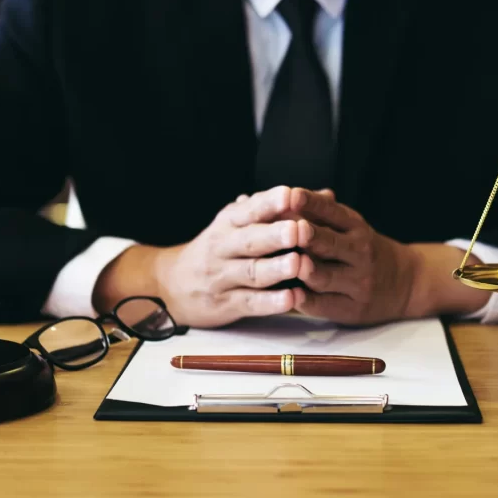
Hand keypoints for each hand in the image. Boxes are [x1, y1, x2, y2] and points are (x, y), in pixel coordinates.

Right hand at [94, 186, 306, 327]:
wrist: (172, 284)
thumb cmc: (219, 249)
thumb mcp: (240, 223)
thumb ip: (280, 210)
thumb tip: (324, 195)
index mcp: (229, 222)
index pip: (251, 209)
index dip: (270, 202)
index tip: (291, 194)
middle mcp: (223, 246)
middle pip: (251, 240)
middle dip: (275, 235)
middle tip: (298, 230)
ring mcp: (222, 276)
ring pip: (251, 272)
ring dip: (276, 269)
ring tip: (298, 264)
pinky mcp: (225, 304)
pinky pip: (250, 302)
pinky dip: (271, 302)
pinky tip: (291, 298)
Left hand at [289, 188, 423, 324]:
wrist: (406, 283)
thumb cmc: (363, 249)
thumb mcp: (351, 226)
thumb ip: (321, 214)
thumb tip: (286, 199)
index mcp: (355, 227)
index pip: (332, 212)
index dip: (312, 204)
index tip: (293, 195)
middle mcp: (359, 253)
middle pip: (331, 244)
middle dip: (311, 237)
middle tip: (294, 230)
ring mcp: (358, 283)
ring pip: (326, 277)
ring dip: (308, 270)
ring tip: (292, 264)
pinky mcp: (352, 310)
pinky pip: (326, 305)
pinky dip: (308, 301)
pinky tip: (292, 296)